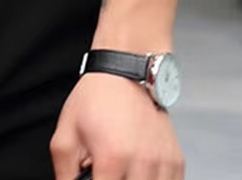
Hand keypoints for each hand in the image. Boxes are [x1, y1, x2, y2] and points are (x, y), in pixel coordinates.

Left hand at [49, 73, 184, 179]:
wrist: (125, 72)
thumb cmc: (97, 98)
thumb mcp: (66, 133)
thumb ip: (64, 172)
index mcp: (112, 159)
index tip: (92, 178)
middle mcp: (141, 163)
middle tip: (106, 172)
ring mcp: (163, 164)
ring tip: (121, 171)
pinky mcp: (177, 161)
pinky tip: (139, 172)